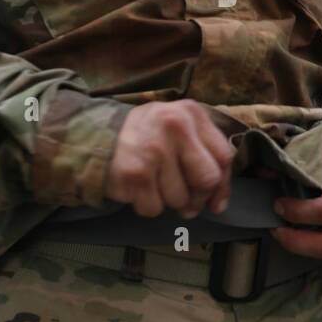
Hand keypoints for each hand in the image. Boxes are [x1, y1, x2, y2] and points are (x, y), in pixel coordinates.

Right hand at [107, 100, 234, 218]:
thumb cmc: (147, 136)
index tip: (213, 199)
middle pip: (207, 180)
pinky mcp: (136, 173)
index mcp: (191, 113)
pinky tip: (137, 188)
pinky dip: (146, 205)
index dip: (222, 185)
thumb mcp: (179, 129)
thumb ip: (206, 157)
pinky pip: (155, 208)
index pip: (225, 157)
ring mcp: (155, 150)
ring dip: (167, 201)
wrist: (96, 136)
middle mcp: (175, 126)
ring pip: (180, 199)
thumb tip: (218, 204)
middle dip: (197, 197)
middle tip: (182, 197)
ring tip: (153, 182)